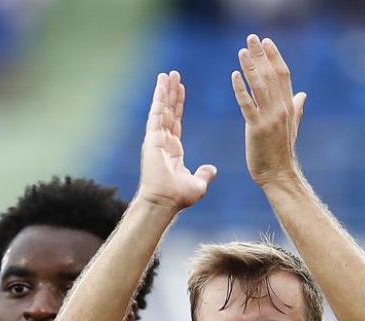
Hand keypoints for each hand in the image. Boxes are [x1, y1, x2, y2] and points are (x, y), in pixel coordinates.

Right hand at [136, 71, 216, 211]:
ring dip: (164, 90)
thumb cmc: (178, 197)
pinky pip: (156, 113)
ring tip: (167, 74)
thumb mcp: (198, 183)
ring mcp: (156, 138)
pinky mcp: (152, 137)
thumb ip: (204, 173)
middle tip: (173, 75)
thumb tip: (212, 169)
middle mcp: (162, 141)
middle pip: (168, 111)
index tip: (180, 89)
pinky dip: (158, 97)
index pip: (176, 121)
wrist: (165, 201)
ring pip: (161, 108)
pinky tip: (161, 84)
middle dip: (171, 92)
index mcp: (172, 150)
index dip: (178, 105)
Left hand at [232, 34, 305, 188]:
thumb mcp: (291, 126)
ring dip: (251, 67)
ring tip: (242, 51)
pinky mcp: (257, 128)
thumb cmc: (281, 152)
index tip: (267, 41)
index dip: (274, 57)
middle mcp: (281, 109)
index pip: (283, 75)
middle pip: (271, 76)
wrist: (279, 175)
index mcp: (289, 106)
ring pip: (260, 87)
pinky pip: (247, 105)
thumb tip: (303, 95)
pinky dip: (241, 89)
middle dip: (262, 55)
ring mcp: (270, 118)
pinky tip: (234, 75)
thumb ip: (296, 108)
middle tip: (252, 38)